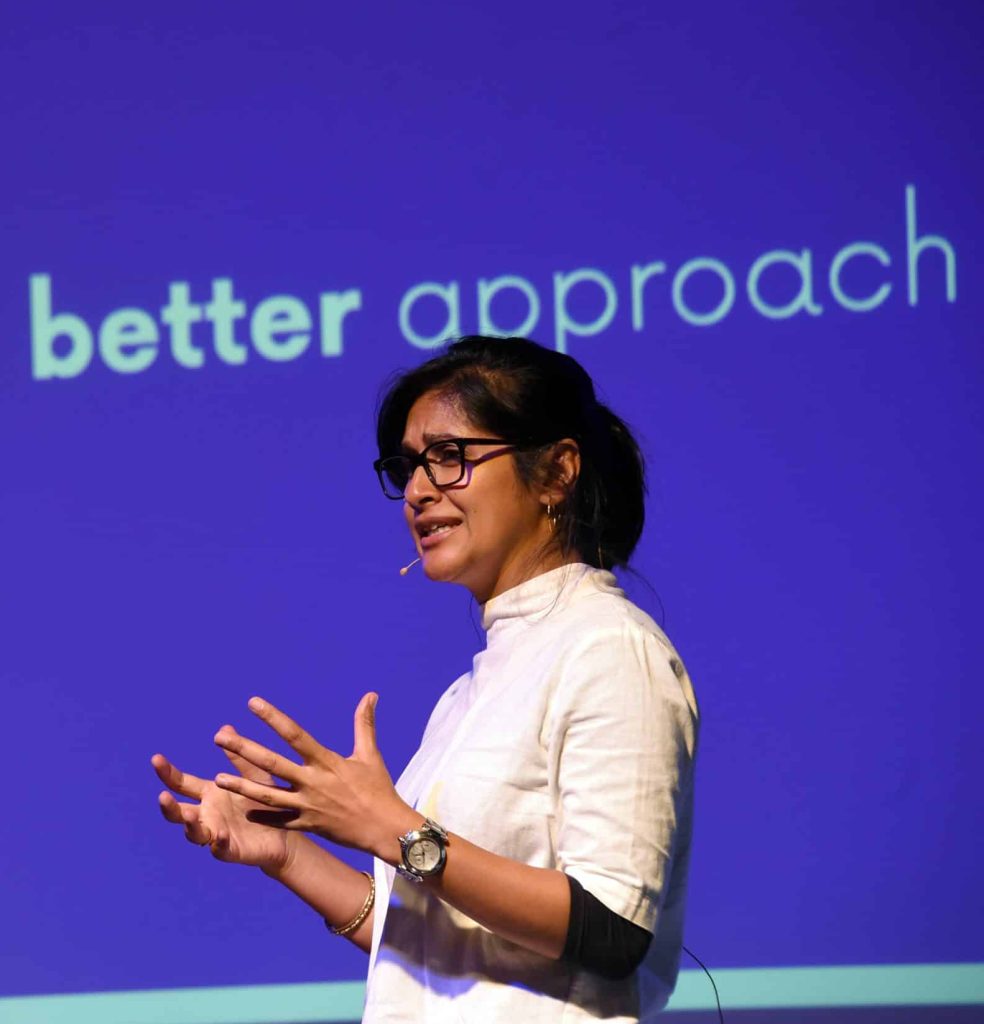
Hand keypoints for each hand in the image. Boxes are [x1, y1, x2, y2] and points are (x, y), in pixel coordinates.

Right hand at [152, 736, 291, 871]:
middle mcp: (207, 814)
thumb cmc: (266, 800)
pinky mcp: (230, 850)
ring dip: (189, 825)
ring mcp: (215, 833)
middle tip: (162, 796)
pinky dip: (217, 842)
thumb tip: (225, 728)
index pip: (182, 783)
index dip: (168, 773)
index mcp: (210, 793)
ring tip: (190, 816)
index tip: (155, 758)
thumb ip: (240, 755)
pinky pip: (220, 849)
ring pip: (193, 833)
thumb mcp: (254, 774)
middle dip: (168, 805)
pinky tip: (219, 835)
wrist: (286, 832)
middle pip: (178, 812)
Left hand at [212, 692, 410, 856]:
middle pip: (272, 764)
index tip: (252, 704)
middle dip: (244, 749)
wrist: (385, 828)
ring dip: (241, 787)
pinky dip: (261, 817)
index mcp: (326, 762)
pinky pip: (279, 822)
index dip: (273, 718)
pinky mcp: (307, 825)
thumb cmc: (378, 788)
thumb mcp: (370, 754)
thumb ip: (364, 723)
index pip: (294, 735)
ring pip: (267, 796)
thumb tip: (370, 694)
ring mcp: (307, 806)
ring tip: (217, 779)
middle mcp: (312, 782)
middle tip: (219, 738)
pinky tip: (242, 812)